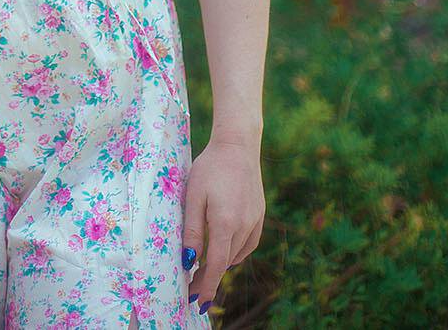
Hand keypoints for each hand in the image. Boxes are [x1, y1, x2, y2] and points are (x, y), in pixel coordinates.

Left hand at [182, 131, 264, 313]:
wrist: (237, 146)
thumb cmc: (210, 167)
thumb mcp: (193, 196)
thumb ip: (192, 230)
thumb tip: (188, 261)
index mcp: (225, 223)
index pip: (215, 266)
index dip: (205, 285)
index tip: (196, 300)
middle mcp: (244, 227)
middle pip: (225, 263)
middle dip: (209, 277)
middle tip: (193, 287)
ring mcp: (254, 222)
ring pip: (236, 254)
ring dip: (221, 264)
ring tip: (205, 269)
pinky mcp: (259, 215)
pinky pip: (248, 244)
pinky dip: (235, 251)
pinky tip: (225, 249)